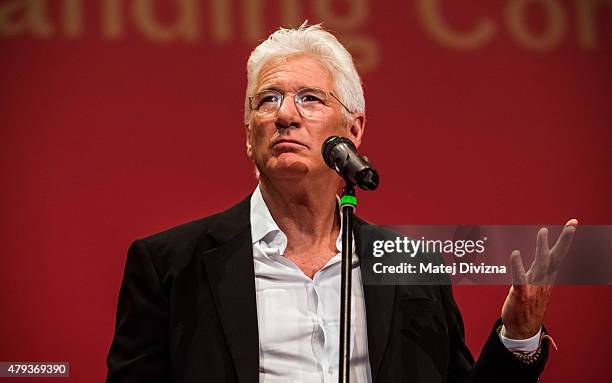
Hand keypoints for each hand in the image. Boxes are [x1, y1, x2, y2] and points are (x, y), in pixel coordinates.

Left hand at [501, 219, 577, 338]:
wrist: (523, 329)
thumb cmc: (528, 304)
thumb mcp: (537, 284)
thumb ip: (540, 269)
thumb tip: (544, 254)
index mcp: (546, 276)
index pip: (558, 254)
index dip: (565, 239)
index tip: (573, 223)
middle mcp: (542, 280)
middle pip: (555, 257)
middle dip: (564, 241)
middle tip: (571, 226)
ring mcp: (532, 287)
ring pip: (540, 265)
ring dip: (542, 248)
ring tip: (543, 231)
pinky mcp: (520, 294)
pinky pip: (519, 279)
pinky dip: (517, 266)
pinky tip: (515, 254)